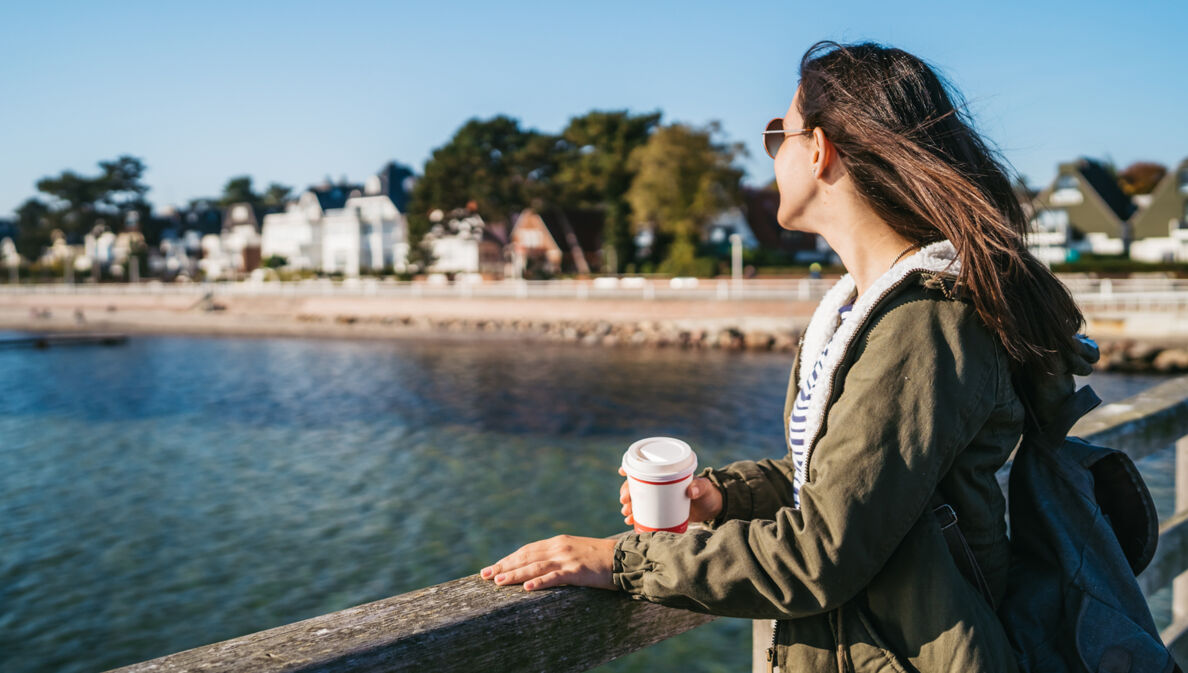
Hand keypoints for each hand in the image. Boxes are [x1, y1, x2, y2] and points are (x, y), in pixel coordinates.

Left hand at [480, 535, 617, 590]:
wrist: (625, 558)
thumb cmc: (601, 558)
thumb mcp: (576, 551)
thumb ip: (558, 555)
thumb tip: (539, 564)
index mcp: (557, 542)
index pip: (526, 550)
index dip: (508, 559)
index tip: (492, 568)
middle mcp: (559, 547)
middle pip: (525, 557)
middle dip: (504, 566)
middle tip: (484, 576)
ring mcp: (567, 558)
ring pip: (535, 567)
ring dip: (514, 574)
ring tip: (497, 582)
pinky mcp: (577, 571)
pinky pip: (555, 577)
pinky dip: (539, 582)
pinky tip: (526, 588)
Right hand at [618, 467, 722, 526]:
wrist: (712, 509)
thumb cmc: (708, 494)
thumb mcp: (705, 488)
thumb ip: (701, 487)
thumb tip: (692, 490)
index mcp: (667, 475)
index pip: (646, 467)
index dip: (632, 468)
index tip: (622, 472)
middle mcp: (660, 485)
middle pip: (638, 484)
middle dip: (627, 491)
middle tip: (625, 500)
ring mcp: (660, 498)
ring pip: (639, 499)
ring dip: (629, 505)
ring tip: (626, 513)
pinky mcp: (661, 512)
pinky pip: (644, 512)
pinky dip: (636, 517)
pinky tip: (630, 521)